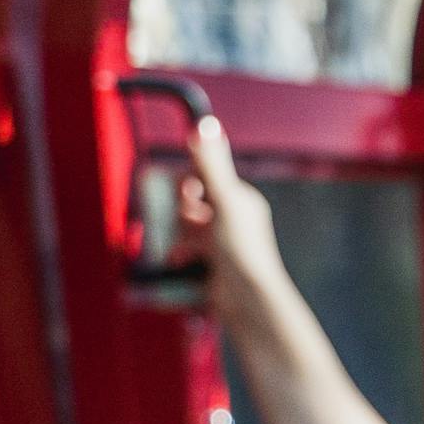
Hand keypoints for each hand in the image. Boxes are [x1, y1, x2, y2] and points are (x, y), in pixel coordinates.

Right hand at [172, 115, 291, 302]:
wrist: (247, 300)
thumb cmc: (241, 250)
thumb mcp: (224, 201)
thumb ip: (211, 164)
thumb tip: (206, 123)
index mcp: (241, 201)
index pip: (203, 181)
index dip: (188, 186)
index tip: (187, 195)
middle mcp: (234, 220)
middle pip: (190, 205)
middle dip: (179, 214)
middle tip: (186, 225)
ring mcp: (222, 245)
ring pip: (185, 230)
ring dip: (176, 237)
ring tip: (182, 250)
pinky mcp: (212, 266)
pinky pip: (185, 253)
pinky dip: (179, 255)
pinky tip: (178, 262)